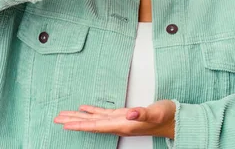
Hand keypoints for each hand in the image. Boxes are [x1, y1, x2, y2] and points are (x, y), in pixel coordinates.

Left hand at [53, 99, 175, 139]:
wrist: (177, 121)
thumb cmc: (168, 117)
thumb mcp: (157, 112)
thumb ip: (143, 113)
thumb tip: (130, 113)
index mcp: (124, 125)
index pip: (98, 126)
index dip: (81, 125)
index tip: (66, 125)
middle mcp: (120, 125)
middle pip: (92, 124)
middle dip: (74, 122)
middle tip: (57, 119)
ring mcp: (121, 121)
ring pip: (95, 119)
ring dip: (80, 117)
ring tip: (65, 115)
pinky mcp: (125, 116)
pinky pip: (104, 114)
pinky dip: (93, 111)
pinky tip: (85, 109)